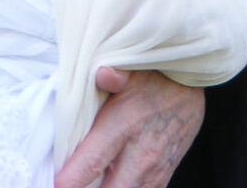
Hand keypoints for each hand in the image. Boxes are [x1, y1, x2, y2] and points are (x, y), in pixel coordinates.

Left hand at [54, 69, 203, 187]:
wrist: (188, 85)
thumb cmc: (153, 77)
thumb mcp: (131, 69)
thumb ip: (114, 75)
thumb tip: (102, 74)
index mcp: (123, 126)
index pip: (92, 162)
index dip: (71, 179)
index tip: (57, 184)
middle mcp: (140, 155)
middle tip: (69, 184)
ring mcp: (154, 171)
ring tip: (89, 184)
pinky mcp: (163, 176)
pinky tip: (112, 183)